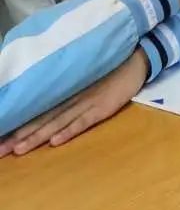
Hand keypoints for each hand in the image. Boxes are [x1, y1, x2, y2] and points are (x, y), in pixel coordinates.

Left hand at [0, 51, 148, 156]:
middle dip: (19, 136)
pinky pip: (84, 121)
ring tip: (18, 150)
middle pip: (41, 119)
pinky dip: (70, 131)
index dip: (16, 125)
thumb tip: (40, 103)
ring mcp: (87, 103)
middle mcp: (71, 98)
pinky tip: (55, 142)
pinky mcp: (103, 107)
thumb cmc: (108, 67)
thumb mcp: (82, 77)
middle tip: (0, 151)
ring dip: (38, 136)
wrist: (136, 58)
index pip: (35, 110)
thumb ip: (65, 89)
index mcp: (65, 91)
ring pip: (57, 122)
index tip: (0, 139)